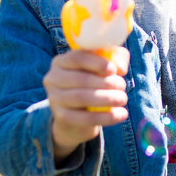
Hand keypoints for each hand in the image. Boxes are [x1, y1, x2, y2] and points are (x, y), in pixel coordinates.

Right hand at [43, 46, 129, 163]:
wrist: (76, 115)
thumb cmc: (92, 83)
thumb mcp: (102, 67)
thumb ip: (114, 58)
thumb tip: (120, 67)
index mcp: (61, 61)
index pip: (77, 58)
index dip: (97, 63)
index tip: (113, 70)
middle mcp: (53, 78)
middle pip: (80, 79)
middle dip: (106, 82)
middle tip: (123, 86)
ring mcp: (54, 98)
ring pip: (82, 97)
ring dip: (107, 98)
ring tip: (123, 99)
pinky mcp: (61, 117)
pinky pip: (85, 118)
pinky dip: (106, 117)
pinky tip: (121, 114)